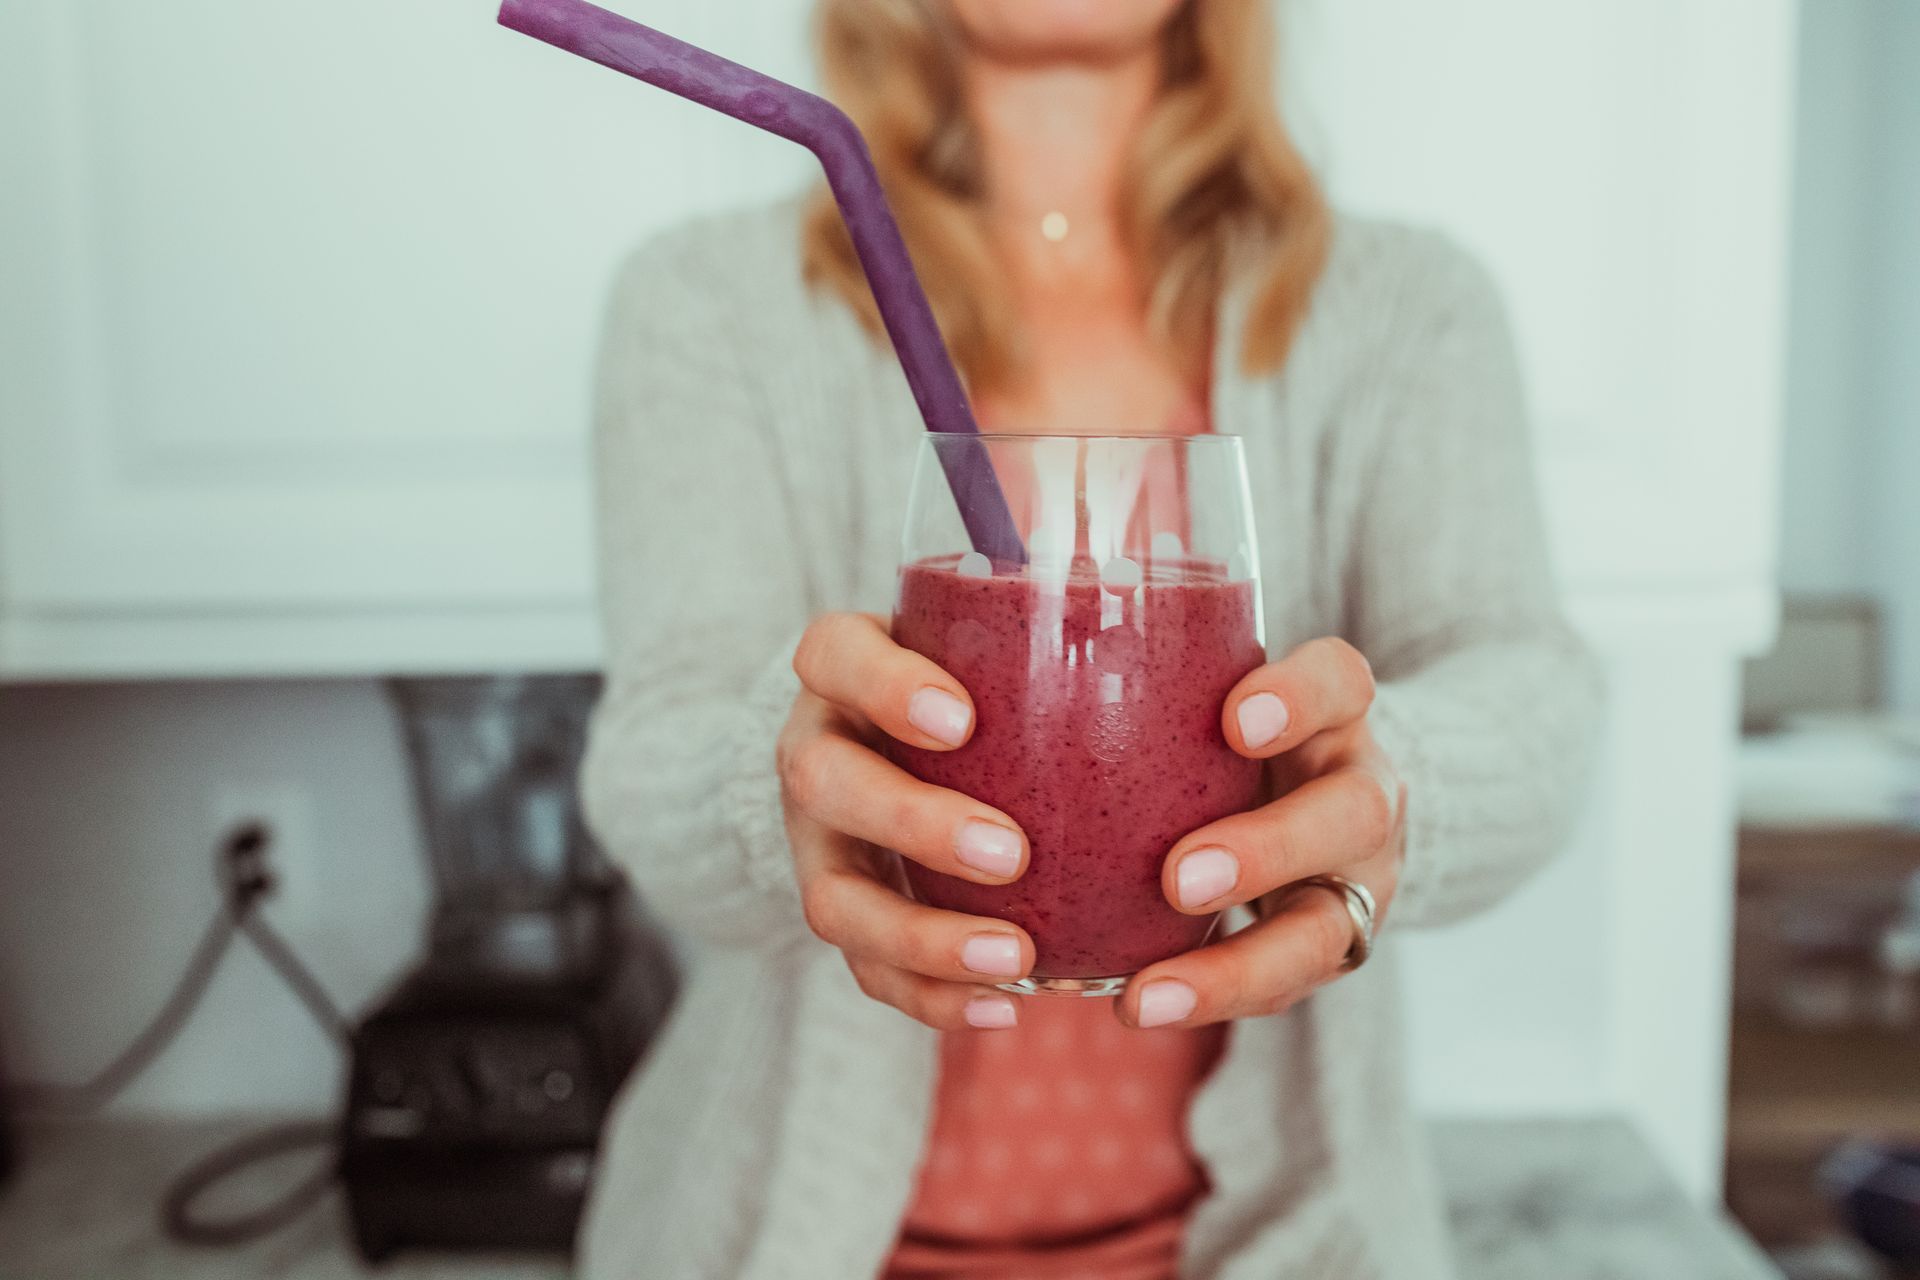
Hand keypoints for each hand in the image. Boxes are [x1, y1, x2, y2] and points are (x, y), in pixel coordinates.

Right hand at [777, 613, 1036, 1029]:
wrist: (882, 746)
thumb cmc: (969, 681)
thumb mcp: (985, 641)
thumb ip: (1049, 643)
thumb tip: (1209, 667)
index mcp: (845, 669)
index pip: (833, 654)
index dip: (885, 686)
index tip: (963, 720)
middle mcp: (815, 750)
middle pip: (824, 783)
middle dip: (914, 824)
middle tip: (1010, 853)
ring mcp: (816, 841)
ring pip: (833, 899)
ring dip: (923, 935)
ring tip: (1017, 956)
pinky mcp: (841, 908)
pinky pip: (866, 969)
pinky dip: (931, 996)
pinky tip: (1004, 1007)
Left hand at [1118, 638, 1406, 1028]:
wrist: (1328, 792)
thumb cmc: (1234, 727)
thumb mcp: (1217, 682)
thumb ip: (1149, 671)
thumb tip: (976, 637)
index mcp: (1333, 710)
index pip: (1341, 681)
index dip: (1299, 698)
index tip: (1238, 718)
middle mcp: (1360, 791)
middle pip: (1352, 816)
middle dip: (1268, 852)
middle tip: (1180, 878)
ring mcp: (1356, 877)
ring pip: (1328, 931)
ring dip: (1236, 968)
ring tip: (1147, 996)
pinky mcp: (1328, 944)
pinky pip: (1283, 985)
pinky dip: (1214, 999)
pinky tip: (1136, 1007)